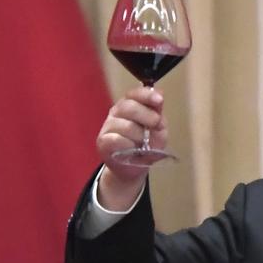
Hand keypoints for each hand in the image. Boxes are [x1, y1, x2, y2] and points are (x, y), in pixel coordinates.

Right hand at [95, 87, 168, 208]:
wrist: (134, 168)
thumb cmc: (146, 146)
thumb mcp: (158, 130)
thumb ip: (158, 115)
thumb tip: (159, 97)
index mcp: (130, 105)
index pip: (134, 94)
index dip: (147, 95)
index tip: (159, 100)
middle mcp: (116, 112)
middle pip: (129, 106)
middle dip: (146, 115)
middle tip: (156, 125)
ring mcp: (108, 126)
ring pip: (125, 125)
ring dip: (140, 136)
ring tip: (144, 144)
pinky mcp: (102, 141)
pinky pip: (116, 140)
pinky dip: (129, 145)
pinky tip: (132, 149)